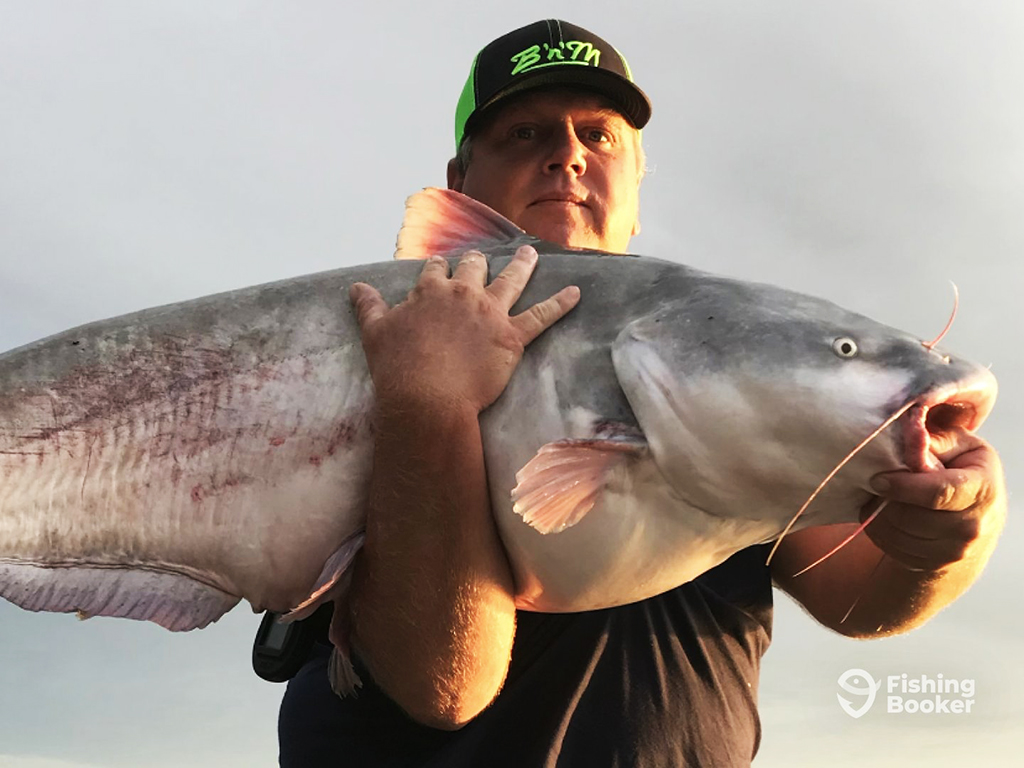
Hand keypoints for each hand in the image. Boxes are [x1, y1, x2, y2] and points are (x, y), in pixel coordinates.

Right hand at [349, 246, 579, 413]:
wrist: (427, 398)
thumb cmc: (398, 368)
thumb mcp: (375, 332)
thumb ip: (368, 306)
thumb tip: (355, 287)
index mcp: (431, 291)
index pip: (436, 270)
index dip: (439, 269)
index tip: (441, 267)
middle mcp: (464, 294)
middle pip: (474, 268)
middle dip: (478, 262)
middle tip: (482, 259)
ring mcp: (491, 313)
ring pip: (512, 281)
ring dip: (523, 265)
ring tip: (531, 254)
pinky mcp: (513, 336)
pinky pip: (544, 315)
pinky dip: (561, 304)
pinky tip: (577, 293)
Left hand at [864, 430, 1005, 571]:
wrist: (975, 517)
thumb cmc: (962, 470)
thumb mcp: (958, 445)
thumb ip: (934, 438)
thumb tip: (909, 431)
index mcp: (983, 489)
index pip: (938, 492)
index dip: (903, 486)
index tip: (877, 479)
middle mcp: (973, 526)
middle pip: (912, 516)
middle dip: (887, 498)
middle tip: (875, 482)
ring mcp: (954, 551)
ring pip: (897, 533)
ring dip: (878, 513)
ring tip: (880, 495)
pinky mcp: (933, 564)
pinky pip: (891, 546)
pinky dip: (879, 529)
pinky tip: (884, 512)